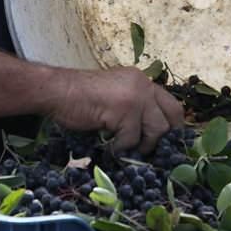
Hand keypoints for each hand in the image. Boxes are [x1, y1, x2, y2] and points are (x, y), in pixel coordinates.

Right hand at [49, 67, 183, 153]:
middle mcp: (144, 85)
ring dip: (140, 144)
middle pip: (171, 117)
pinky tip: (108, 144)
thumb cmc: (80, 97)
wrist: (57, 91)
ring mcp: (136, 96)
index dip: (173, 126)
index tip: (166, 143)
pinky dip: (119, 147)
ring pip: (156, 130)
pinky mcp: (125, 110)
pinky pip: (132, 139)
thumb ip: (135, 107)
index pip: (172, 104)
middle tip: (146, 149)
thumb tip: (154, 135)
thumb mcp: (116, 96)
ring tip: (122, 146)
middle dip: (161, 138)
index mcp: (142, 81)